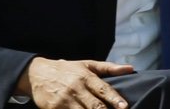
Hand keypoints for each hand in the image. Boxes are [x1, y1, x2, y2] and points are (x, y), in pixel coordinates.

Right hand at [15, 57, 134, 108]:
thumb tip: (131, 68)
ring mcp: (65, 100)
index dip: (114, 98)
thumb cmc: (68, 69)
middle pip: (94, 105)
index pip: (103, 89)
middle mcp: (76, 88)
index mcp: (86, 76)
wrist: (38, 74)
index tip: (125, 107)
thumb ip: (109, 68)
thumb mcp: (87, 64)